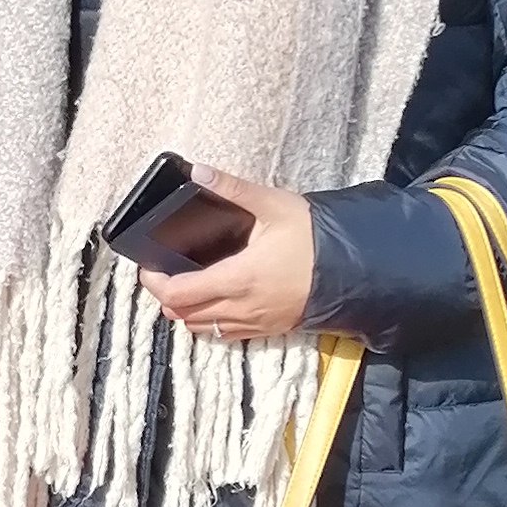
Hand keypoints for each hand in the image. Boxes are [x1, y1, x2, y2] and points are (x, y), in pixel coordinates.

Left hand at [141, 171, 316, 345]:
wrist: (359, 269)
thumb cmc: (316, 237)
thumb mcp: (273, 206)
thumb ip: (231, 189)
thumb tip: (196, 171)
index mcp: (237, 278)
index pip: (177, 293)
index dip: (154, 283)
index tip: (147, 267)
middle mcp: (242, 307)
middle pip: (183, 315)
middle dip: (166, 297)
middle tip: (163, 273)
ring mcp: (256, 322)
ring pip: (203, 329)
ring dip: (187, 311)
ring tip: (186, 285)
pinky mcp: (270, 329)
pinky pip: (227, 335)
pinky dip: (211, 322)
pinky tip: (215, 300)